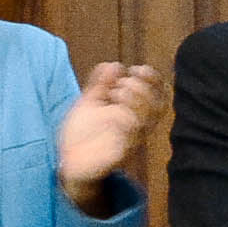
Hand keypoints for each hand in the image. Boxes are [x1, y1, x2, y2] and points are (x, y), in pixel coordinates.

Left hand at [54, 61, 168, 204]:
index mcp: (133, 111)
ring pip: (147, 121)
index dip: (153, 79)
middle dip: (142, 88)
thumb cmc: (82, 132)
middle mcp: (136, 126)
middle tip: (119, 85)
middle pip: (158, 106)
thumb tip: (113, 65)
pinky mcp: (120, 155)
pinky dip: (123, 121)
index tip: (136, 69)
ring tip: (116, 93)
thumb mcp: (89, 102)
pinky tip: (109, 114)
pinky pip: (131, 139)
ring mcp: (130, 140)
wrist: (69, 161)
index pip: (157, 93)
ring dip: (136, 101)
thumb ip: (100, 84)